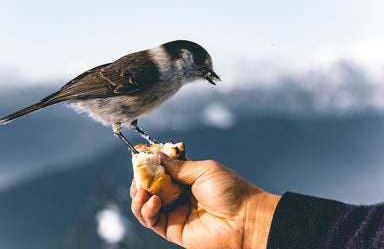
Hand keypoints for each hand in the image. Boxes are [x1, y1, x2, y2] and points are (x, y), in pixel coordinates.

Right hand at [130, 154, 280, 248]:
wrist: (245, 219)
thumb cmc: (231, 191)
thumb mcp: (203, 170)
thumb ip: (178, 166)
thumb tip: (157, 155)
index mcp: (187, 179)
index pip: (161, 169)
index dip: (149, 162)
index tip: (138, 152)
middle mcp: (178, 195)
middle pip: (150, 187)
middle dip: (140, 179)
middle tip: (138, 173)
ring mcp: (175, 213)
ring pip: (145, 205)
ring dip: (138, 196)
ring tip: (143, 190)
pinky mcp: (173, 230)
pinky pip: (151, 220)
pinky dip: (146, 210)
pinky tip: (153, 200)